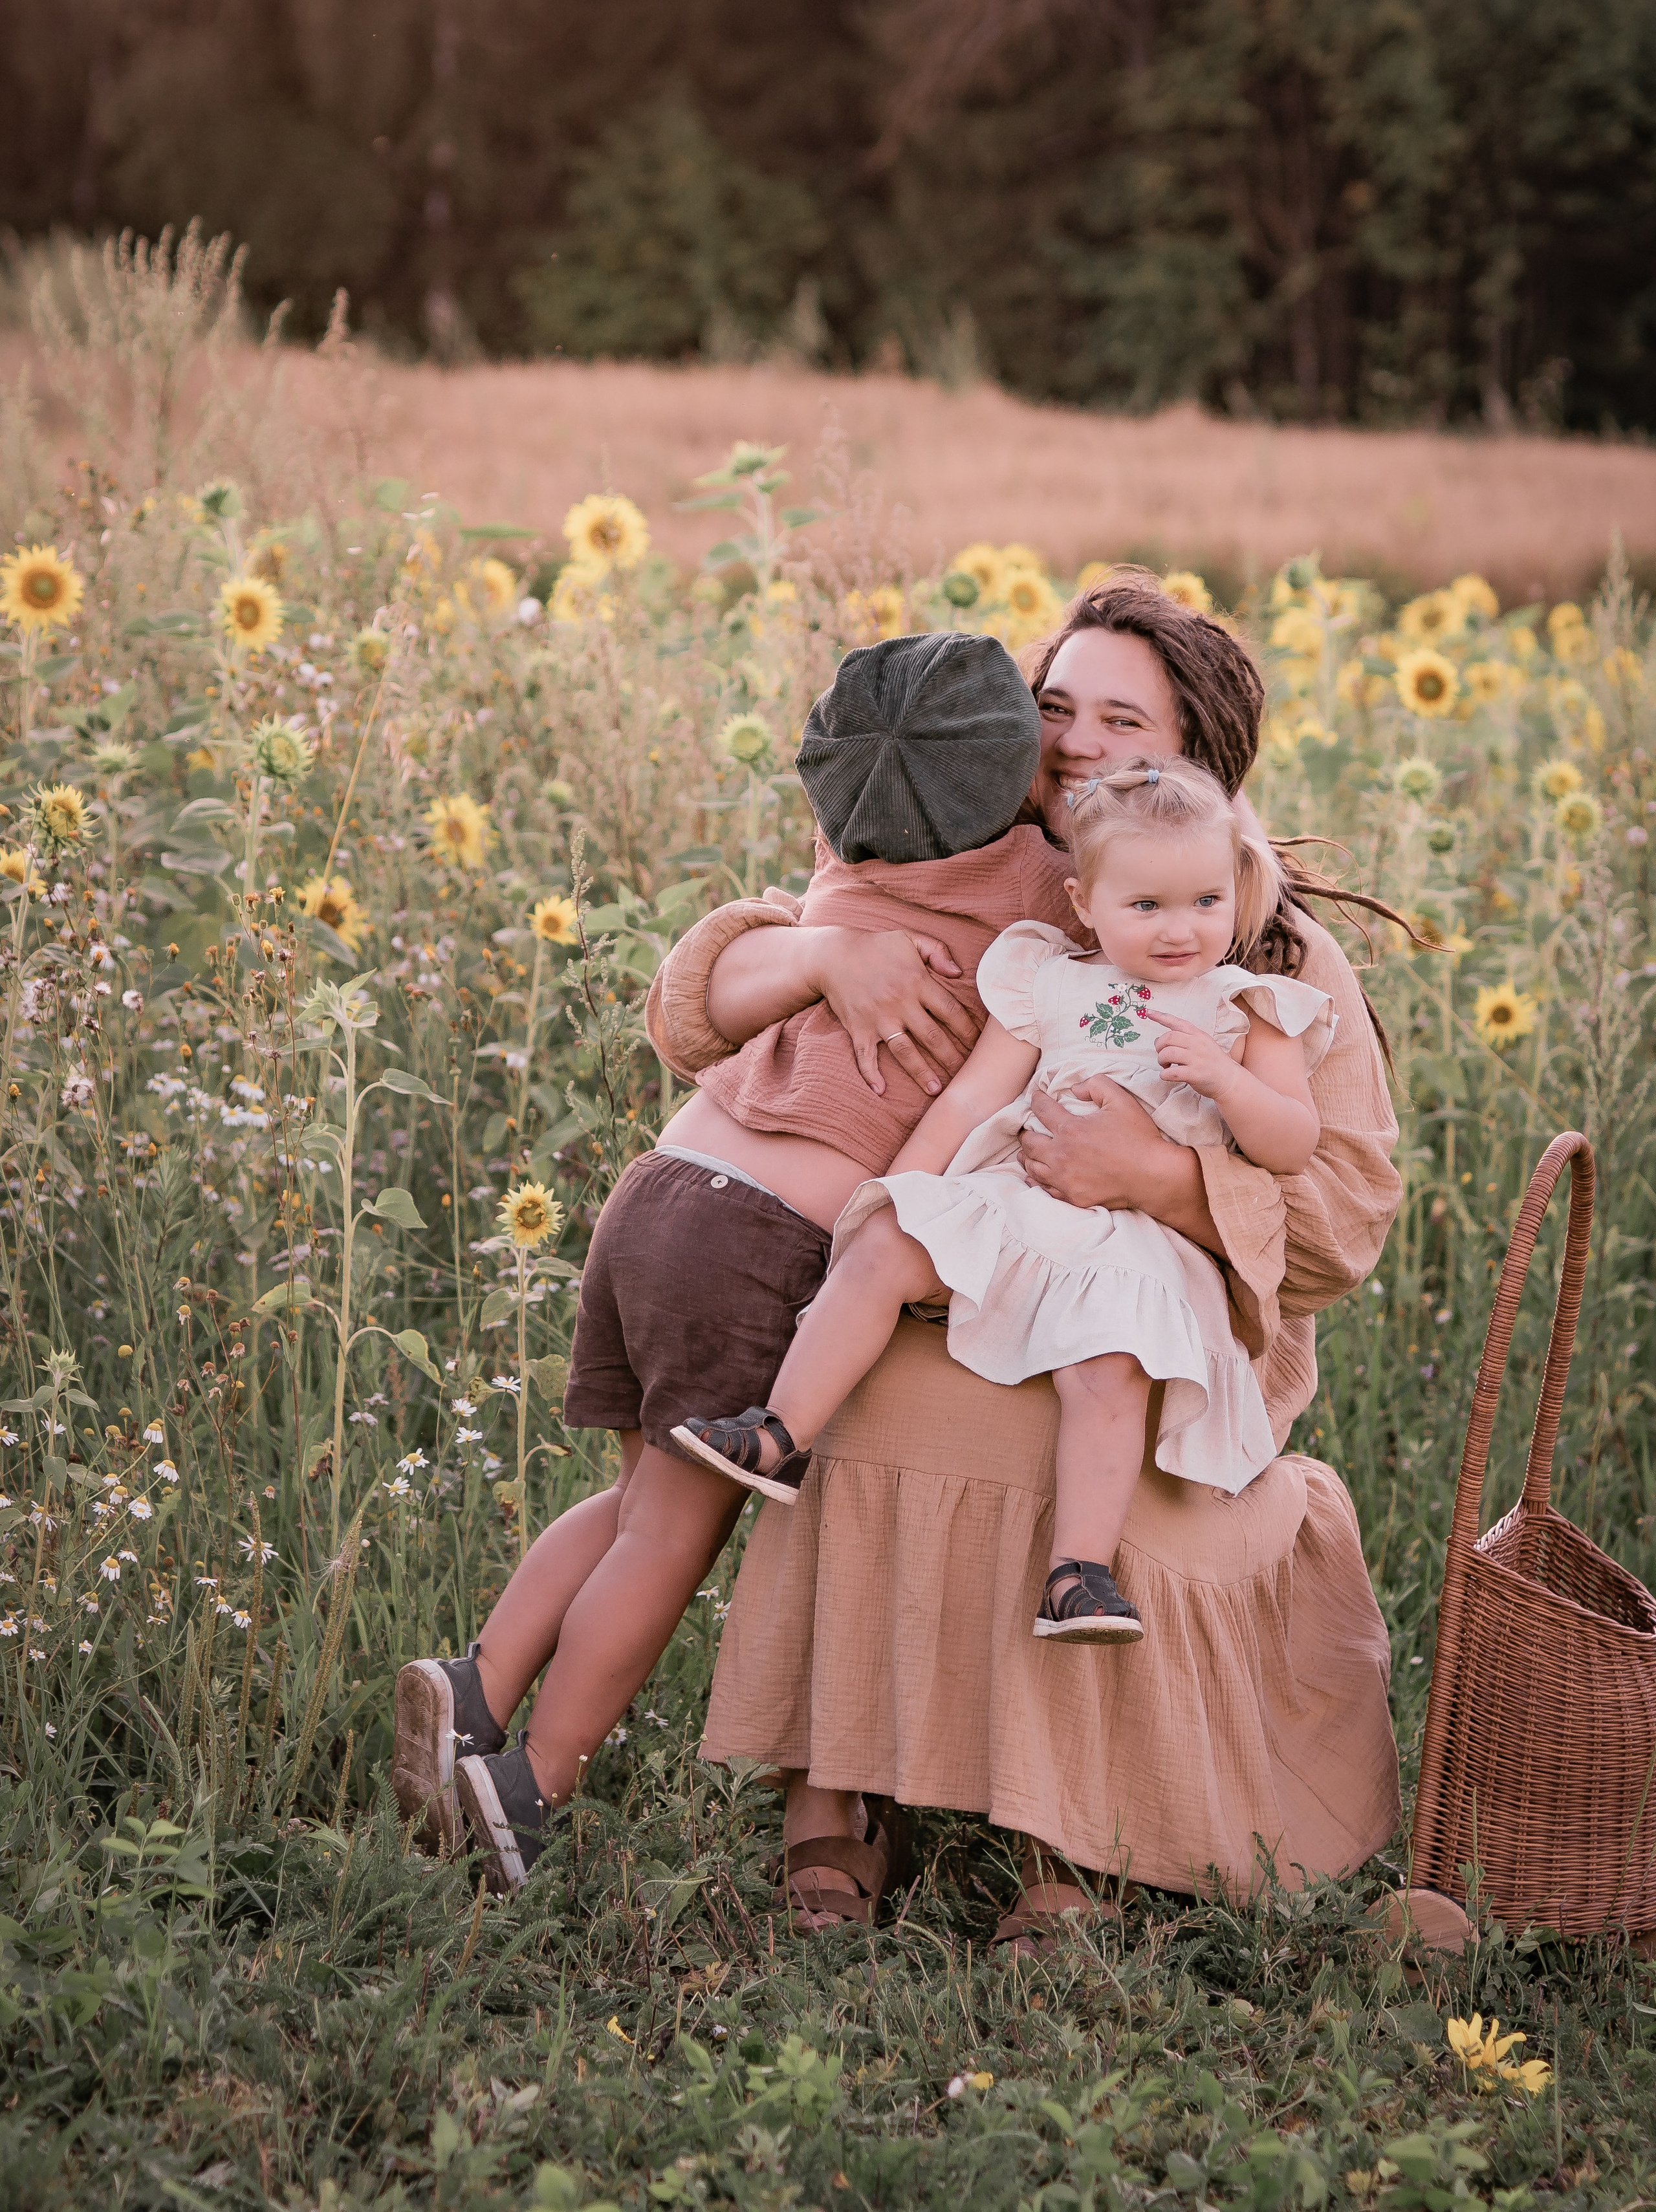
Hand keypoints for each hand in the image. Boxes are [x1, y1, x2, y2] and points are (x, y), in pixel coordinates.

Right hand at [808, 928, 981, 1096]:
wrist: (833, 954)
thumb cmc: (876, 946)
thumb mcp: (909, 938)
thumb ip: (937, 951)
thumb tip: (958, 973)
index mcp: (917, 982)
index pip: (951, 1011)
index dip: (968, 1030)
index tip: (979, 1045)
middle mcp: (900, 1003)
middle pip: (932, 1037)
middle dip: (952, 1058)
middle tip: (966, 1077)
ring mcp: (878, 1019)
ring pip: (905, 1051)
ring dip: (921, 1072)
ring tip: (937, 1090)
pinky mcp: (858, 1029)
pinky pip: (865, 1056)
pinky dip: (871, 1074)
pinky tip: (880, 1090)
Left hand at [1018, 1077, 1222, 1250]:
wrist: (1152, 1176)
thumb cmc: (1139, 1137)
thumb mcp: (1122, 1100)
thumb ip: (1097, 1085)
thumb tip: (1075, 1089)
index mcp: (1071, 1129)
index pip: (1041, 1109)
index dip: (1036, 1099)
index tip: (1036, 1097)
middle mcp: (1061, 1154)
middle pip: (1029, 1142)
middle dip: (1025, 1132)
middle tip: (1026, 1129)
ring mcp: (1065, 1178)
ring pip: (1032, 1167)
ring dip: (1027, 1156)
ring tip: (1027, 1151)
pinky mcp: (1072, 1196)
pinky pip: (1044, 1188)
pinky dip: (1036, 1180)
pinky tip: (1035, 1176)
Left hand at [1144, 1010, 1238, 1100]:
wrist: (1229, 1080)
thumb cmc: (1212, 1062)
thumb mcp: (1203, 1043)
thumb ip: (1184, 1039)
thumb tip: (1159, 1040)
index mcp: (1198, 1035)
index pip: (1177, 1022)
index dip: (1161, 1017)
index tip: (1148, 1013)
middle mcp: (1197, 1044)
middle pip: (1168, 1037)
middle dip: (1159, 1046)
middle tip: (1162, 1056)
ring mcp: (1197, 1059)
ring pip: (1168, 1053)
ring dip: (1161, 1061)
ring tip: (1166, 1066)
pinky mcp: (1195, 1074)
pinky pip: (1172, 1073)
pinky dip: (1165, 1074)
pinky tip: (1168, 1075)